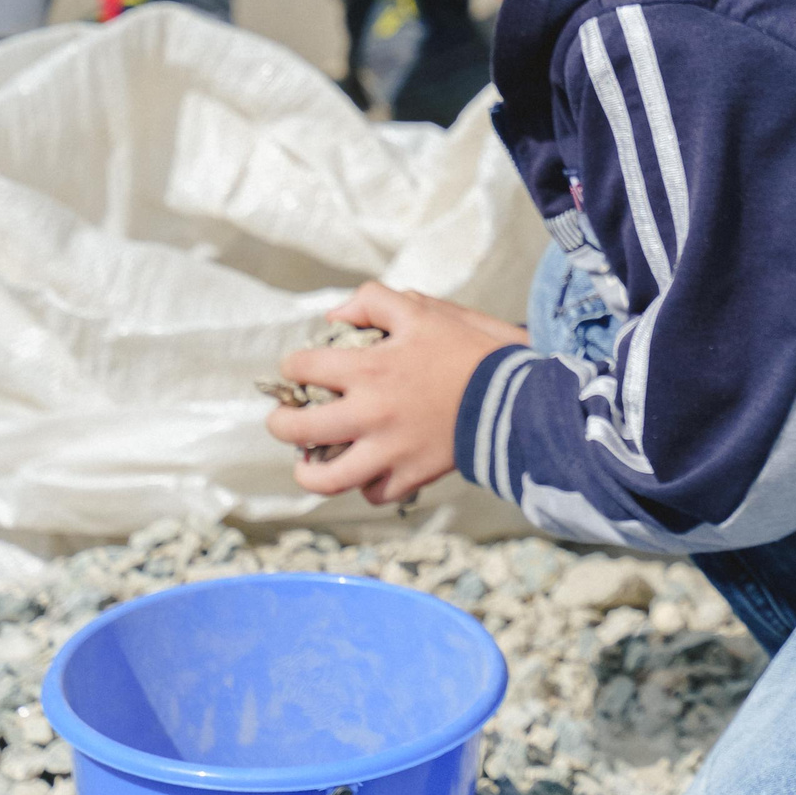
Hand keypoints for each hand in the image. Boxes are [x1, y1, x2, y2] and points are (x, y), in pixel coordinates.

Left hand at [265, 280, 529, 504]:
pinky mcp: (412, 476)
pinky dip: (367, 485)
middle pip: (298, 430)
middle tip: (283, 421)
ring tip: (307, 464)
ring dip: (308, 473)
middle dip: (280, 424)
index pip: (302, 368)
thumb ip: (372, 302)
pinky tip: (367, 471)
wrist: (514, 397)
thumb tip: (334, 317)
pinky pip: (375, 492)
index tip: (298, 370)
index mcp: (367, 368)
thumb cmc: (467, 351)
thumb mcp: (421, 310)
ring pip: (327, 478)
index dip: (292, 367)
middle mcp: (368, 414)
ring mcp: (388, 451)